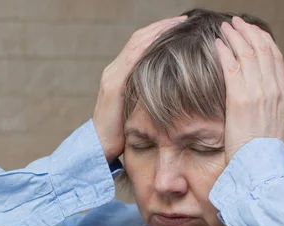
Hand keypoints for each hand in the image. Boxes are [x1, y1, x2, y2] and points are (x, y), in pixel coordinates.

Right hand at [93, 15, 186, 163]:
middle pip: (139, 38)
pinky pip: (132, 59)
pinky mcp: (112, 86)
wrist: (99, 149)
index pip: (140, 44)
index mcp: (120, 75)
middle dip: (161, 26)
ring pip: (136, 44)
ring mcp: (112, 76)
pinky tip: (165, 41)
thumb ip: (149, 97)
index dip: (159, 32)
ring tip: (178, 23)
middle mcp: (114, 70)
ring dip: (158, 31)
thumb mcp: (139, 111)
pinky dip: (149, 47)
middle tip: (183, 18)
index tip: (180, 26)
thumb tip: (173, 92)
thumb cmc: (122, 136)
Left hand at [215, 16, 283, 163]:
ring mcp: (258, 93)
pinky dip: (225, 52)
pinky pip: (232, 68)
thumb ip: (278, 110)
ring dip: (236, 37)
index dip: (264, 42)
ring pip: (248, 54)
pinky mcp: (240, 100)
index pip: (276, 59)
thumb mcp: (282, 129)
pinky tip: (217, 44)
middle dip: (249, 33)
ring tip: (225, 28)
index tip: (254, 33)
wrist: (266, 169)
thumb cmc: (269, 156)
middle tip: (237, 23)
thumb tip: (275, 99)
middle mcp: (274, 90)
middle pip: (263, 50)